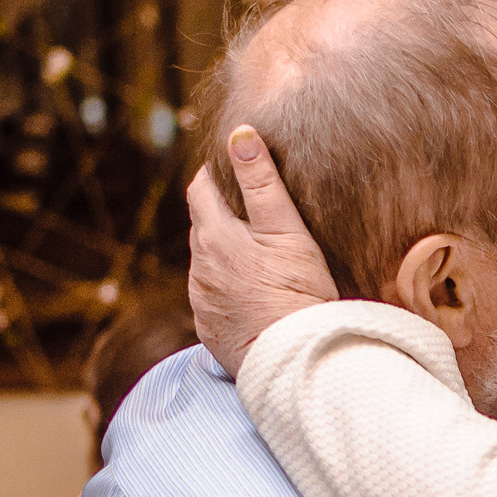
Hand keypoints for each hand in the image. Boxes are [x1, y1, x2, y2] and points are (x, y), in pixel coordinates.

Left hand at [188, 129, 339, 373]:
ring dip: (225, 254)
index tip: (234, 168)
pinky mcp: (210, 329)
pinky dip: (229, 289)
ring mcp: (202, 301)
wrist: (294, 362)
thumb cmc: (297, 294)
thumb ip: (261, 182)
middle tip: (251, 211)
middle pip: (202, 226)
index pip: (200, 189)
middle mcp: (199, 268)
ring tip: (257, 255)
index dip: (215, 175)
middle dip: (221, 214)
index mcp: (213, 236)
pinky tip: (254, 293)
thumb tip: (240, 134)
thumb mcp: (286, 231)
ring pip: (207, 264)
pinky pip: (214, 298)